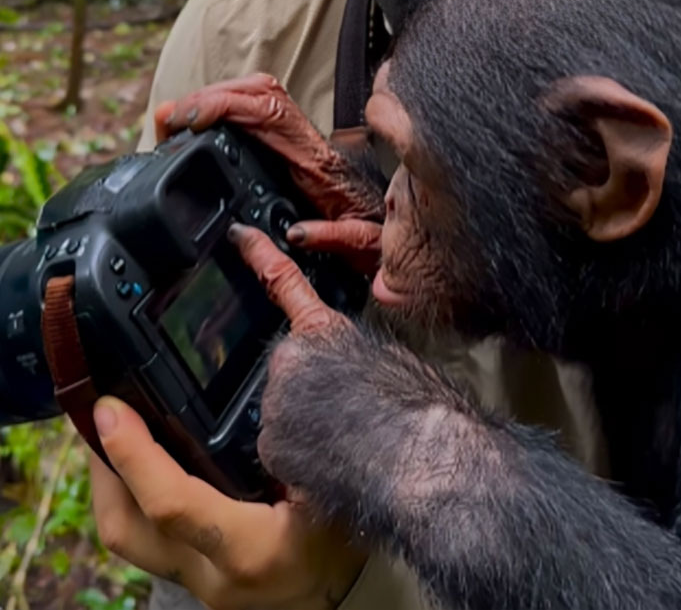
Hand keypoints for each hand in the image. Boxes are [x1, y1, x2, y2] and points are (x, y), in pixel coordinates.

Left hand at [90, 399, 365, 609]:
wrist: (353, 596)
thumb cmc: (349, 533)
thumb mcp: (335, 486)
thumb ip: (301, 443)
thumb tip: (268, 384)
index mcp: (249, 550)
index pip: (171, 504)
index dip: (134, 454)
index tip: (111, 408)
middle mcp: (212, 576)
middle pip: (126, 528)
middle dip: (101, 467)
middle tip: (99, 411)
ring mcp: (199, 584)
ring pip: (128, 538)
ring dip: (110, 481)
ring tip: (110, 429)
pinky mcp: (195, 579)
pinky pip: (145, 539)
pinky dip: (133, 495)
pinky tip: (141, 459)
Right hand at [155, 74, 383, 273]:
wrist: (384, 228)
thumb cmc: (371, 233)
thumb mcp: (360, 242)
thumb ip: (337, 236)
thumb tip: (298, 234)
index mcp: (316, 158)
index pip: (269, 112)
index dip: (228, 106)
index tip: (192, 118)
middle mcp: (305, 140)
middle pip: (258, 91)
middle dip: (210, 95)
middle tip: (170, 116)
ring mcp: (296, 138)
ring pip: (255, 94)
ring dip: (214, 98)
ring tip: (176, 117)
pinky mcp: (286, 145)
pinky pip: (254, 112)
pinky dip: (224, 110)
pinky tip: (199, 124)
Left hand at [234, 223, 458, 524]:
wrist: (422, 453)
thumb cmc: (421, 408)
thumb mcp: (384, 359)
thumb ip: (344, 356)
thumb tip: (338, 374)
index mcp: (324, 328)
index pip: (282, 280)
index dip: (257, 253)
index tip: (238, 236)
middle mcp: (291, 358)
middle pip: (286, 374)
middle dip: (306, 393)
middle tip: (345, 415)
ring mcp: (276, 401)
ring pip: (282, 417)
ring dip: (306, 430)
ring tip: (349, 443)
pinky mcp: (271, 443)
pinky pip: (280, 453)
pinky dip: (299, 462)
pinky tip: (334, 464)